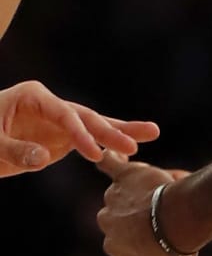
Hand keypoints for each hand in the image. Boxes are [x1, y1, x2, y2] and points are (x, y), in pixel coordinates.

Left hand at [0, 80, 157, 178]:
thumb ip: (15, 150)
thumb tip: (44, 158)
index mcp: (33, 97)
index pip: (63, 114)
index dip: (80, 134)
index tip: (95, 153)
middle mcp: (51, 105)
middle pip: (86, 117)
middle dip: (110, 131)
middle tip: (134, 145)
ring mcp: (59, 122)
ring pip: (95, 125)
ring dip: (121, 131)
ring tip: (152, 132)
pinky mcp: (63, 138)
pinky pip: (90, 140)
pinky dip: (111, 144)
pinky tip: (135, 148)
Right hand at [95, 152, 197, 255]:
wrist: (177, 222)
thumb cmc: (170, 252)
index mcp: (112, 244)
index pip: (125, 238)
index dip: (145, 235)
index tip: (163, 234)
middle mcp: (106, 220)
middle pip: (122, 214)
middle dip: (141, 213)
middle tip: (167, 214)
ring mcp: (114, 197)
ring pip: (125, 192)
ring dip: (141, 192)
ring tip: (168, 193)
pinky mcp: (124, 176)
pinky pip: (110, 164)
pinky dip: (111, 160)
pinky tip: (111, 155)